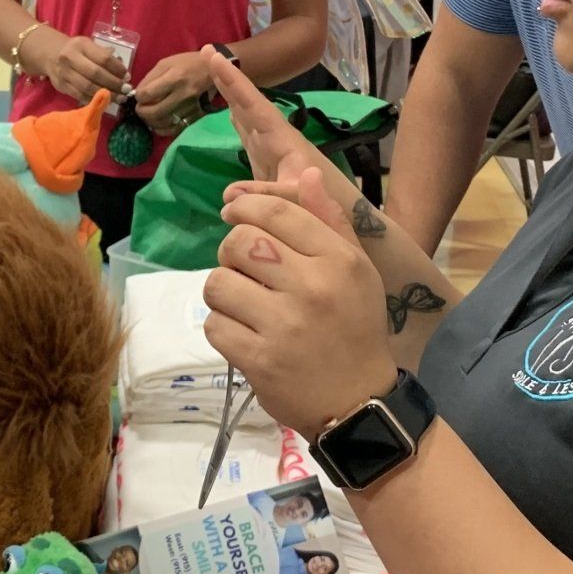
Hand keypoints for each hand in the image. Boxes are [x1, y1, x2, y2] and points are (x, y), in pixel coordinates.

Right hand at [26, 28, 127, 104]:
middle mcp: (70, 58)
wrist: (50, 54)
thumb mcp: (89, 46)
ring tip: (118, 98)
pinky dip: (94, 100)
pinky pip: (80, 96)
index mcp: (81, 45)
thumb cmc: (76, 51)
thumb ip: (104, 56)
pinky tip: (104, 101)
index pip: (103, 58)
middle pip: (96, 74)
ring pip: (88, 87)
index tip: (127, 76)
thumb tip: (123, 74)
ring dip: (106, 94)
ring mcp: (64, 73)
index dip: (118, 69)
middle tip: (125, 90)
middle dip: (114, 84)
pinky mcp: (61, 86)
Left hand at [133, 50, 213, 133]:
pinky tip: (158, 123)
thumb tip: (139, 94)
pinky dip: (162, 129)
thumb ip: (151, 78)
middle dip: (141, 111)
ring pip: (162, 123)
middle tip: (140, 108)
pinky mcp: (195, 117)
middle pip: (154, 112)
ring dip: (150, 121)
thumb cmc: (188, 64)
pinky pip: (174, 129)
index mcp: (175, 78)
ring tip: (148, 115)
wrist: (215, 71)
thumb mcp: (167, 63)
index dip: (139, 97)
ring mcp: (190, 108)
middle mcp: (183, 95)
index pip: (148, 94)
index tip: (139, 95)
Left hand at [203, 169, 398, 440]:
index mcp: (338, 260)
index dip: (244, 206)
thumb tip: (306, 172)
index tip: (233, 212)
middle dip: (231, 251)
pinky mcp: (259, 360)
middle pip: (240, 242)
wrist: (357, 402)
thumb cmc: (354, 328)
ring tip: (242, 303)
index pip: (277, 212)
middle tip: (242, 268)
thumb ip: (329, 221)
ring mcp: (283, 325)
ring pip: (219, 283)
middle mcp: (312, 287)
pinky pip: (215, 325)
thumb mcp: (356, 270)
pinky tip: (244, 334)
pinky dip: (223, 328)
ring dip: (223, 292)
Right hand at [205, 46, 367, 214]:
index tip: (216, 57)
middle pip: (247, 102)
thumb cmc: (325, 203)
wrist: (344, 215)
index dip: (234, 82)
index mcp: (281, 139)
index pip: (253, 104)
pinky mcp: (268, 162)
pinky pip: (246, 133)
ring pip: (246, 114)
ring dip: (230, 95)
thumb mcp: (297, 199)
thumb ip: (268, 194)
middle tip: (208, 50)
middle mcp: (274, 137)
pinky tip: (230, 113)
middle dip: (228, 79)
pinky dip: (236, 119)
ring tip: (213, 72)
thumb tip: (228, 194)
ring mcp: (270, 148)